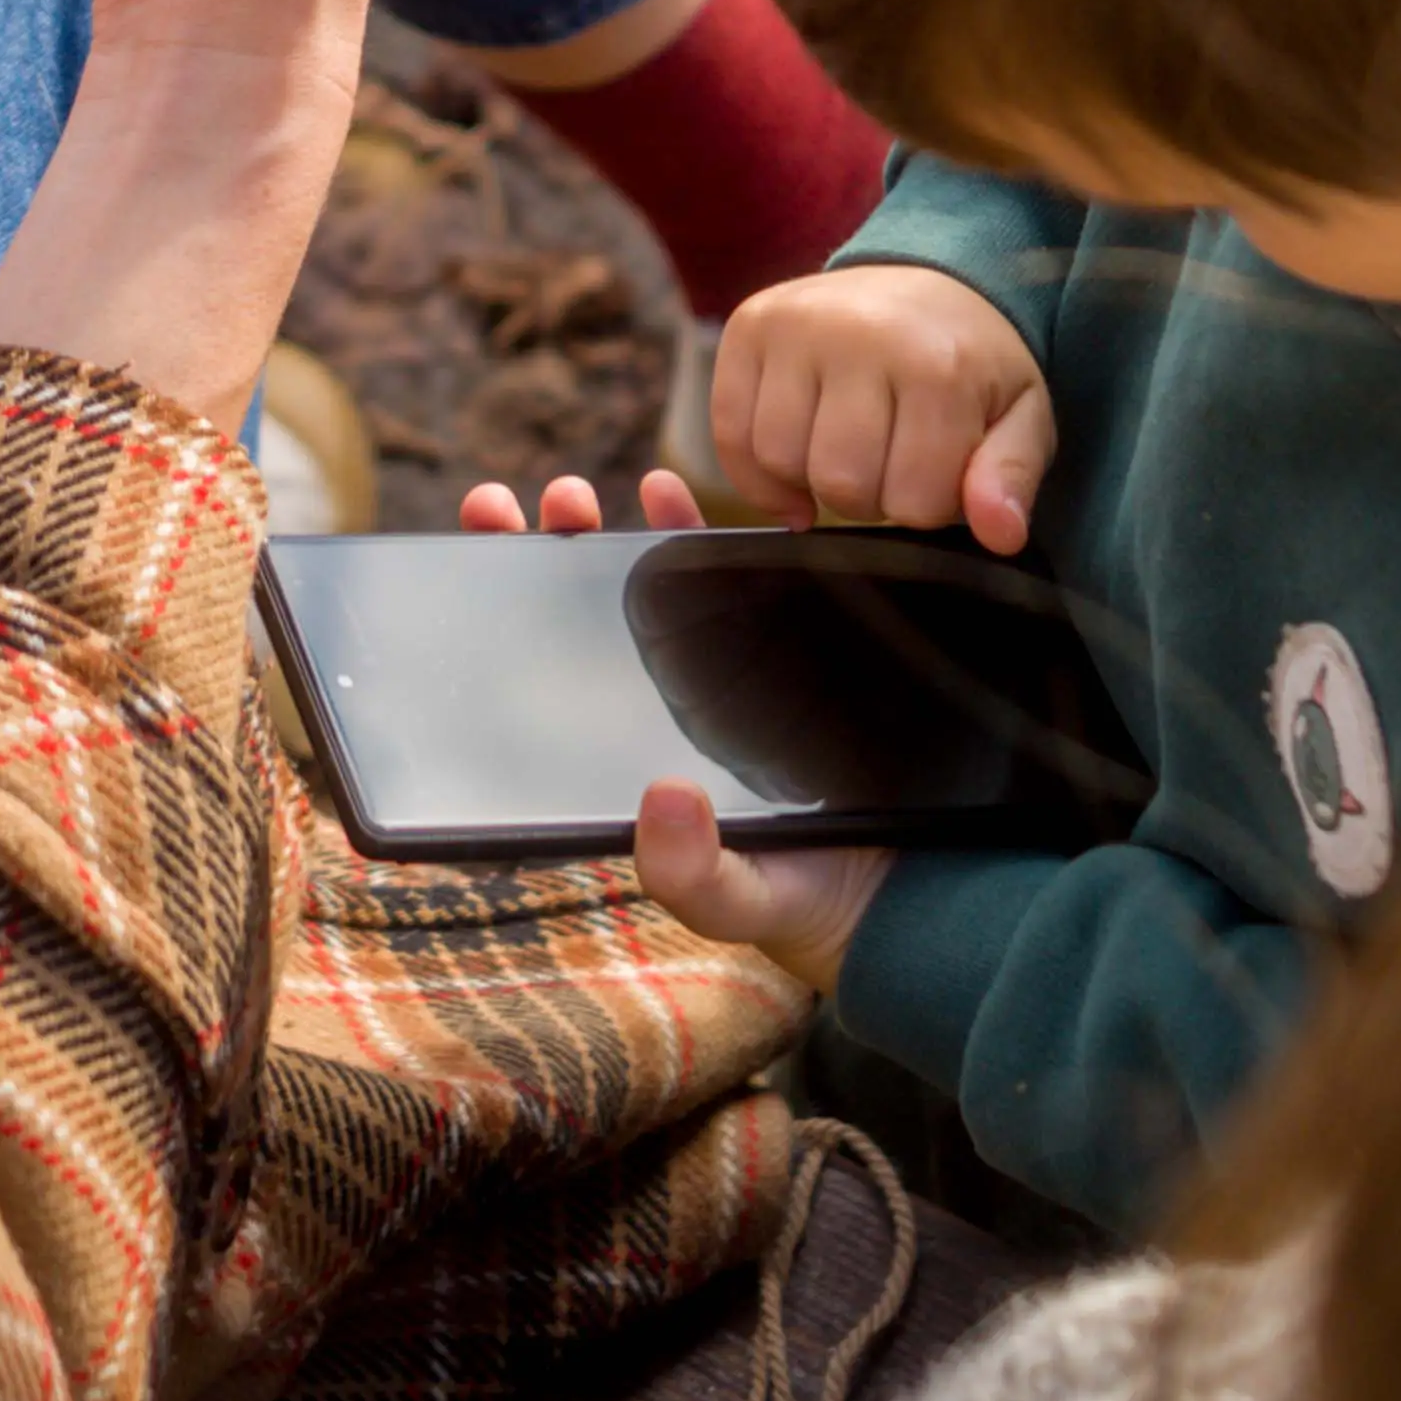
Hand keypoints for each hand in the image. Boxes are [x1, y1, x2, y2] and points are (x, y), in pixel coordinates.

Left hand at [434, 477, 879, 982]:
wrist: (927, 894)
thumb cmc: (817, 908)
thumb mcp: (739, 903)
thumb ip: (693, 875)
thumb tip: (661, 801)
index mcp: (637, 762)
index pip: (560, 676)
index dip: (515, 618)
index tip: (473, 555)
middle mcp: (673, 709)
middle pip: (594, 617)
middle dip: (548, 555)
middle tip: (511, 507)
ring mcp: (732, 673)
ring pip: (659, 588)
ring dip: (615, 533)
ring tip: (580, 492)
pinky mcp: (797, 647)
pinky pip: (741, 576)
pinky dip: (705, 530)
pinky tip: (671, 494)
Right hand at [712, 266, 1054, 553]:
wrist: (932, 275)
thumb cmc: (976, 362)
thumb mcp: (1021, 416)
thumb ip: (1011, 478)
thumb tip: (1000, 535)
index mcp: (938, 364)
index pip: (913, 501)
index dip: (926, 507)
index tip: (937, 472)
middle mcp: (860, 334)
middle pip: (840, 483)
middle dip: (868, 499)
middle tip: (890, 465)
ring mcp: (796, 323)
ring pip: (778, 459)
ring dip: (811, 483)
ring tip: (845, 458)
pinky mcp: (751, 323)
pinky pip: (730, 431)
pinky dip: (755, 471)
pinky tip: (791, 476)